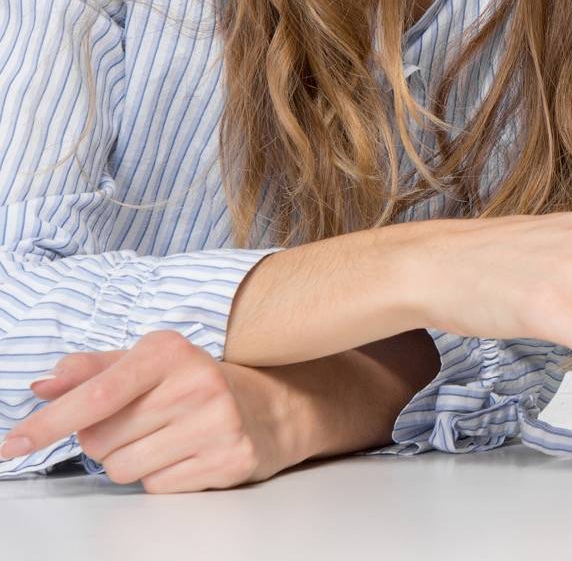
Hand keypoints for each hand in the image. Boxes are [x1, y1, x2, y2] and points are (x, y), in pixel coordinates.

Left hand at [0, 333, 299, 492]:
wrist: (277, 406)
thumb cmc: (197, 384)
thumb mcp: (149, 364)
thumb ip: (93, 371)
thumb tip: (44, 384)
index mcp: (168, 351)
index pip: (96, 393)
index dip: (49, 422)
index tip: (12, 444)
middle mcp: (196, 382)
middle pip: (100, 440)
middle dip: (105, 440)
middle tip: (141, 423)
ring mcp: (217, 422)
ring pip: (122, 469)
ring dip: (131, 462)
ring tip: (165, 439)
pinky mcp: (230, 459)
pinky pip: (157, 488)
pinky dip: (162, 478)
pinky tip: (186, 455)